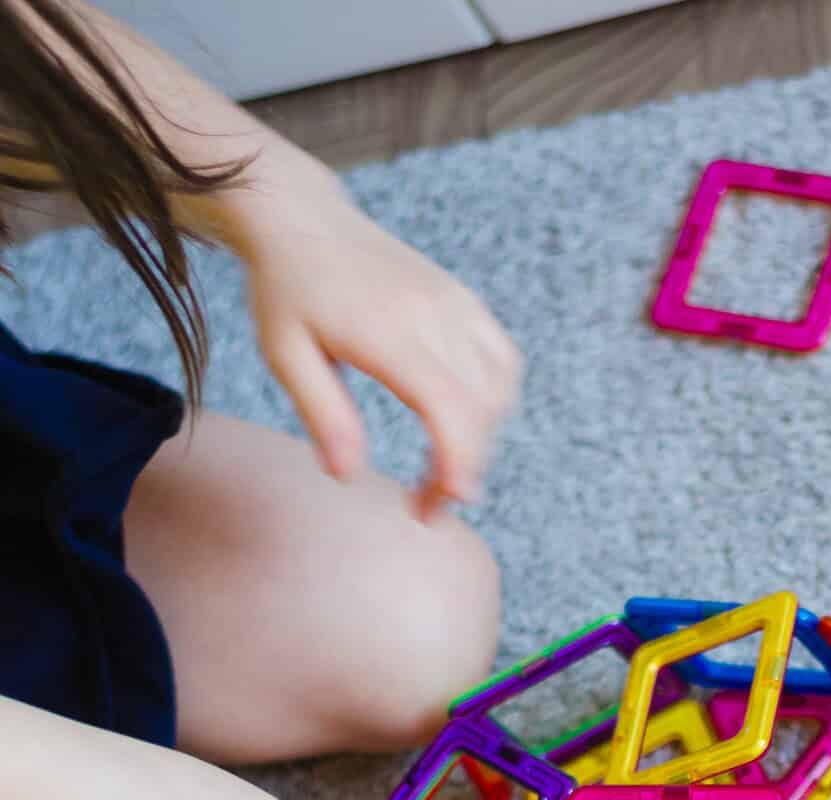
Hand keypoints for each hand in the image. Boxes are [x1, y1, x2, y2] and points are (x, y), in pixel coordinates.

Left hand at [230, 155, 521, 519]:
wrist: (305, 221)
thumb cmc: (288, 291)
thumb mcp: (284, 354)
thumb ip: (322, 414)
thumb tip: (348, 474)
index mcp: (387, 329)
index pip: (446, 404)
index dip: (457, 460)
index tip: (445, 503)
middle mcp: (434, 313)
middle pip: (478, 409)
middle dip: (461, 468)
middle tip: (424, 505)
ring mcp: (456, 304)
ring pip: (498, 391)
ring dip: (480, 439)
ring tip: (442, 467)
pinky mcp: (465, 301)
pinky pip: (503, 362)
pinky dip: (494, 402)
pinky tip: (463, 420)